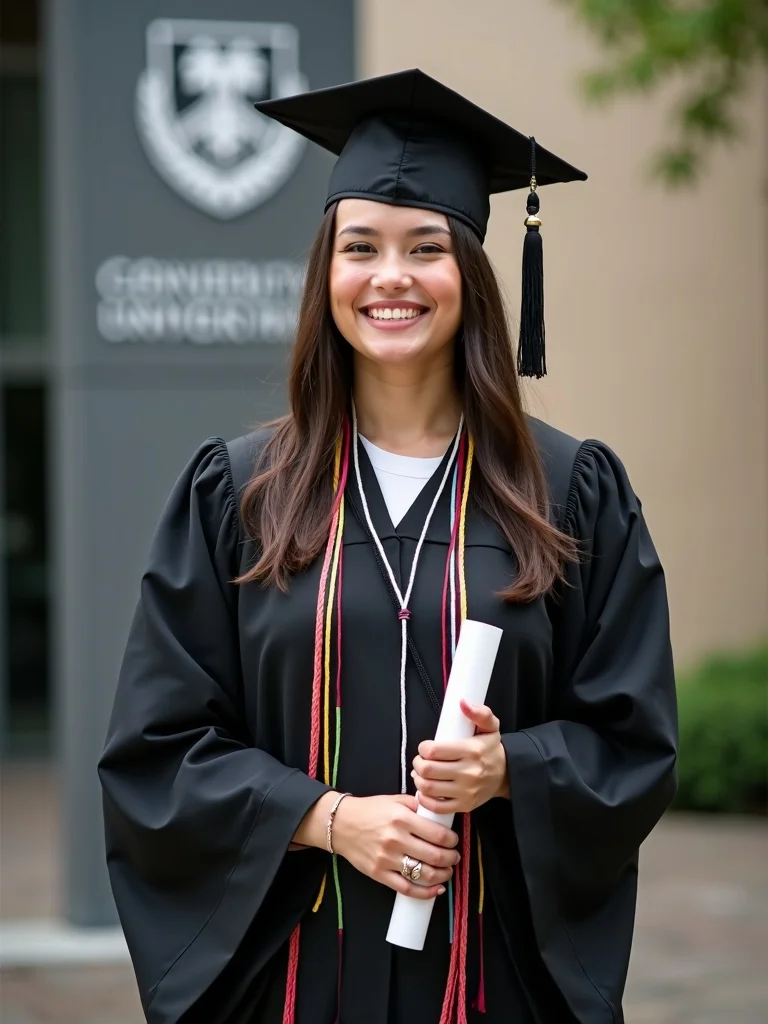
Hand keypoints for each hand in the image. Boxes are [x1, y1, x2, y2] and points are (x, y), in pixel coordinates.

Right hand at [330, 793, 459, 899]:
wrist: (341, 824)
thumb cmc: (370, 810)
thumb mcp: (394, 800)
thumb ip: (417, 805)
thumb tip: (438, 812)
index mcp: (402, 818)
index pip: (438, 834)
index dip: (452, 840)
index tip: (454, 841)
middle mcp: (396, 839)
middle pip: (434, 856)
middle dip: (451, 858)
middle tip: (454, 857)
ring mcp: (387, 859)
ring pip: (424, 874)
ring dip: (442, 875)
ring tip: (447, 871)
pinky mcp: (379, 874)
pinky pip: (407, 888)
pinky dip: (425, 893)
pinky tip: (436, 889)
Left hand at [411, 701, 508, 814]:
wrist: (506, 775)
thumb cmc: (491, 749)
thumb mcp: (490, 726)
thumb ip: (479, 712)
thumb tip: (463, 702)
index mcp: (472, 750)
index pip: (434, 750)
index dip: (423, 748)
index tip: (425, 747)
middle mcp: (469, 772)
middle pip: (428, 770)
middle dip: (418, 763)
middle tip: (421, 760)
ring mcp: (466, 791)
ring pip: (428, 787)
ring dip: (418, 779)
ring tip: (421, 773)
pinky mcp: (464, 805)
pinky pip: (437, 807)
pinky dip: (425, 799)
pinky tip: (425, 790)